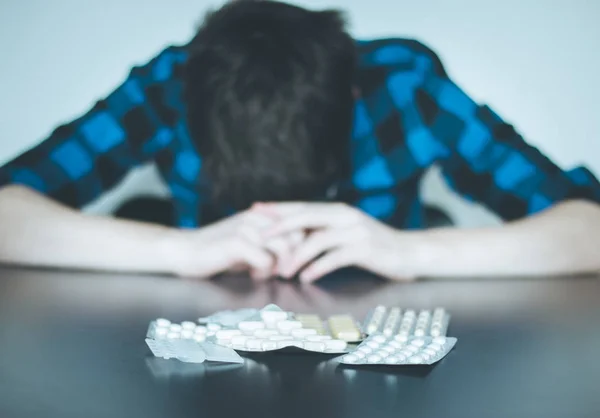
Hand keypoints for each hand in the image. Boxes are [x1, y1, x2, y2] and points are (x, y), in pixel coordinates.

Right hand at [168, 208, 301, 279]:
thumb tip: (299, 252)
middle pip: (296, 235)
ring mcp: (246, 228)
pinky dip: (263, 272)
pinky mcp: (236, 242)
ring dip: (279, 266)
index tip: (296, 262)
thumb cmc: (220, 251)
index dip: (303, 245)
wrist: (185, 251)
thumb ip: (273, 242)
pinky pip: (265, 260)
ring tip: (266, 273)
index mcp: (262, 214)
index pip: (299, 223)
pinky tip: (252, 274)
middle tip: (282, 271)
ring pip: (283, 248)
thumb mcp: (250, 242)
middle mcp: (256, 216)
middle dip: (294, 258)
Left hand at [256, 202, 420, 282]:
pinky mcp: (364, 248)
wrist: (409, 253)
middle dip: (280, 226)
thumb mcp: (347, 232)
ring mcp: (355, 231)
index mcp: (337, 210)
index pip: (301, 206)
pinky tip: (305, 278)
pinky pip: (334, 257)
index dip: (278, 208)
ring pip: (317, 240)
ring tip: (282, 272)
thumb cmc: (374, 245)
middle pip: (305, 217)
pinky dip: (317, 268)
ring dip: (297, 257)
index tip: (255, 210)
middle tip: (259, 237)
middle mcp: (344, 215)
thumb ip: (324, 231)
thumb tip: (293, 237)